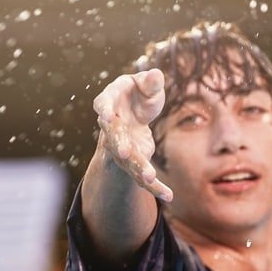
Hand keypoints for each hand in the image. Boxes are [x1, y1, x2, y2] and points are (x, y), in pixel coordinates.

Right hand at [92, 68, 172, 201]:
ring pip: (128, 160)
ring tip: (149, 178)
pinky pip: (142, 175)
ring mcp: (121, 146)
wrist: (133, 112)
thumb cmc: (138, 93)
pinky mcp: (134, 159)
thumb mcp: (146, 84)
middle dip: (118, 145)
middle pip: (114, 137)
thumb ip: (150, 82)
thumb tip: (156, 74)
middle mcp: (111, 128)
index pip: (103, 105)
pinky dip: (155, 187)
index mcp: (110, 103)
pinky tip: (168, 196)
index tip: (106, 116)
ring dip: (137, 168)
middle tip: (124, 152)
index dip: (104, 111)